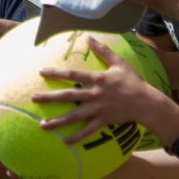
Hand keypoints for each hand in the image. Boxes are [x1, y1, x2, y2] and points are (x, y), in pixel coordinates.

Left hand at [33, 36, 156, 142]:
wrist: (146, 102)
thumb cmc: (132, 80)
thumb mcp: (119, 62)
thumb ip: (103, 50)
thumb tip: (89, 36)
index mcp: (97, 78)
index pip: (72, 75)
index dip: (56, 73)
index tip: (41, 72)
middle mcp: (95, 94)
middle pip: (68, 96)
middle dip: (49, 97)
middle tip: (33, 98)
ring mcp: (98, 109)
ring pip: (74, 116)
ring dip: (57, 121)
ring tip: (42, 125)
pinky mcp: (103, 120)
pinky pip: (88, 131)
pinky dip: (77, 137)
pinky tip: (65, 142)